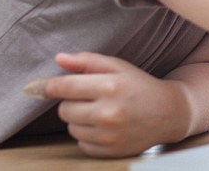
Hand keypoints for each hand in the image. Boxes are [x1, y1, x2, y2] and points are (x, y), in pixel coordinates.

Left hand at [23, 52, 188, 157]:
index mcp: (111, 87)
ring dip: (80, 119)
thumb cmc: (140, 86)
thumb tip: (58, 58)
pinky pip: (81, 143)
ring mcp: (109, 135)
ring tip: (101, 112)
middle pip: (64, 109)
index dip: (49, 86)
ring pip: (71, 127)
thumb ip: (87, 61)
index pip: (65, 87)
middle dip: (72, 102)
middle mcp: (109, 112)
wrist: (169, 113)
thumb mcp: (118, 67)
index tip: (39, 86)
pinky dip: (89, 135)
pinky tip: (105, 127)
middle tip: (90, 98)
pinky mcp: (110, 151)